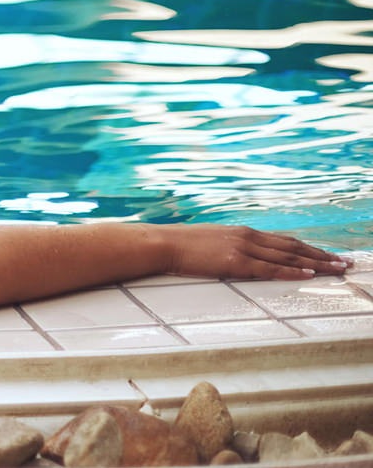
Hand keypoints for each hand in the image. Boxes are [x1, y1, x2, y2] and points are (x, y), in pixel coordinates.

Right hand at [162, 224, 348, 279]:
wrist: (163, 244)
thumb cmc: (182, 245)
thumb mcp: (211, 242)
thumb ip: (230, 247)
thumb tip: (240, 256)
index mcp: (243, 232)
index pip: (285, 241)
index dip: (309, 248)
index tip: (327, 254)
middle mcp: (249, 237)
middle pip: (294, 247)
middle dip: (322, 255)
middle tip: (345, 262)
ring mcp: (243, 249)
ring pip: (289, 256)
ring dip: (317, 262)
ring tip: (337, 268)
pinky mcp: (236, 262)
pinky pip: (271, 269)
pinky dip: (293, 271)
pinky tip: (310, 273)